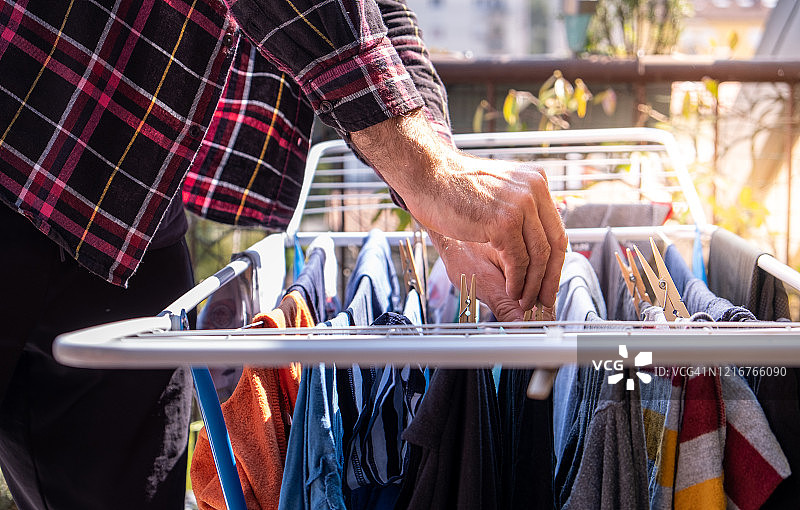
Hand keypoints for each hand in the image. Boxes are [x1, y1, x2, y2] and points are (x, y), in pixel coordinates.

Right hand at [350, 110, 566, 308]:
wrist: (426, 176)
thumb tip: (533, 250)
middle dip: (550, 278)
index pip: (556, 229)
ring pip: (539, 255)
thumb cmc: (452, 188)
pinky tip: (511, 290)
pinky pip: (519, 261)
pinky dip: (517, 281)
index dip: (555, 261)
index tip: (550, 281)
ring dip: (533, 284)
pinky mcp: (504, 222)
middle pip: (554, 243)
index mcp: (536, 182)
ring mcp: (521, 205)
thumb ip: (518, 216)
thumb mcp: (495, 199)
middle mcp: (534, 190)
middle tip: (545, 300)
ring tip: (524, 300)